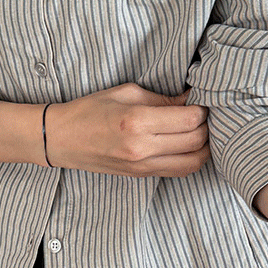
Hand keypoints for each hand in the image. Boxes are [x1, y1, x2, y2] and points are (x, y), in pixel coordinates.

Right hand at [44, 82, 209, 177]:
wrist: (61, 139)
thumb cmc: (89, 110)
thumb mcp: (125, 93)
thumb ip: (161, 98)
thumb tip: (190, 99)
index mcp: (137, 121)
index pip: (189, 119)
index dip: (202, 109)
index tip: (201, 100)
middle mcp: (142, 148)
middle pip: (196, 141)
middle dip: (207, 125)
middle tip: (204, 113)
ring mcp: (142, 166)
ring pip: (194, 161)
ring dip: (204, 145)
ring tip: (201, 130)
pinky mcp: (141, 175)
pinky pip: (179, 171)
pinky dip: (192, 158)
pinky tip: (190, 145)